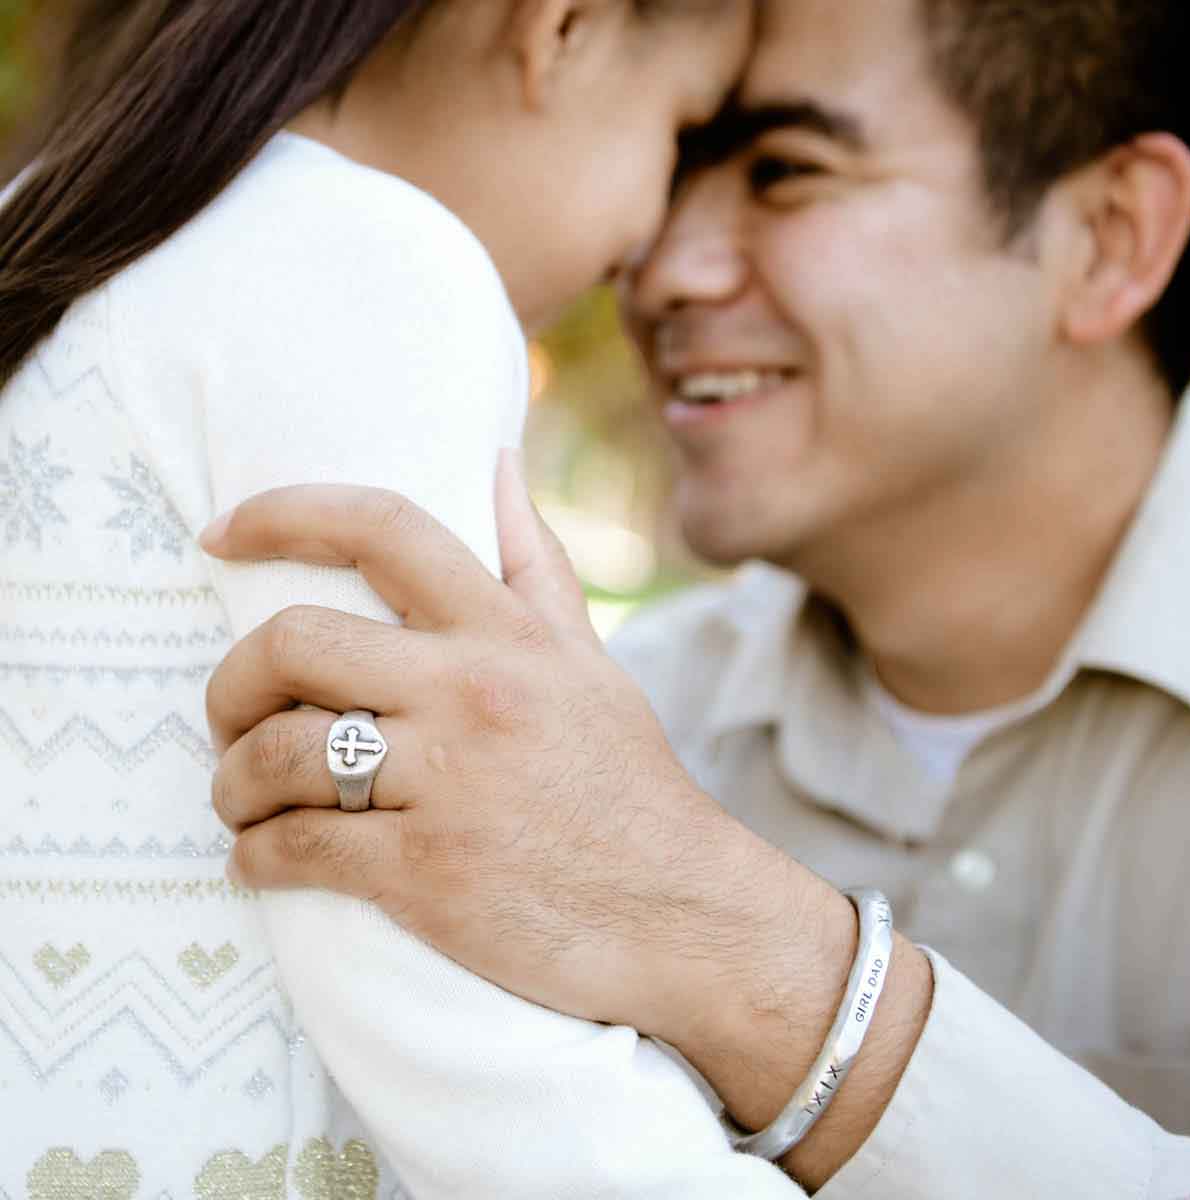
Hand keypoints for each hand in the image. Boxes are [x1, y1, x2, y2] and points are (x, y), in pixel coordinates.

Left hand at [202, 455, 932, 1191]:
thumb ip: (537, 565)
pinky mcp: (426, 875)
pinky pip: (296, 851)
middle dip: (231, 682)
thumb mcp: (591, 661)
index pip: (383, 530)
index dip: (284, 513)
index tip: (221, 530)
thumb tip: (497, 464)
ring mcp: (447, 785)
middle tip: (230, 713)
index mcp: (507, 635)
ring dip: (233, 782)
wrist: (679, 911)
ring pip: (278, 755)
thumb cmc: (627, 784)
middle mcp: (472, 693)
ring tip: (240, 798)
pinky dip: (255, 856)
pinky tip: (260, 858)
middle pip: (293, 642)